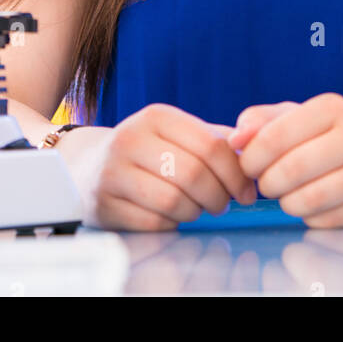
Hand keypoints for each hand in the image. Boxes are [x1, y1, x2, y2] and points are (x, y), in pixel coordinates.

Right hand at [77, 103, 258, 231]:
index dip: (236, 173)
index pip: (211, 145)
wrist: (88, 166)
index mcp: (156, 116)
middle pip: (195, 175)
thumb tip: (253, 151)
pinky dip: (172, 225)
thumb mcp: (177, 133)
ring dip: (196, 212)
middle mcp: (131, 138)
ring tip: (197, 207)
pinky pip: (155, 223)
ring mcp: (114, 172)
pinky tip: (172, 215)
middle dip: (219, 196)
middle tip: (223, 203)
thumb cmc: (148, 151)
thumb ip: (215, 139)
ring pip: (175, 202)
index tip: (246, 191)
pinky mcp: (105, 204)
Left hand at [226, 94, 342, 227]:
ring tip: (285, 195)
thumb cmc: (335, 135)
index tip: (247, 166)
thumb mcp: (301, 116)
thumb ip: (262, 121)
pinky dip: (309, 217)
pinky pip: (327, 220)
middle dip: (267, 183)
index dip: (251, 157)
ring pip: (309, 200)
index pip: (275, 136)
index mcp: (333, 107)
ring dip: (286, 203)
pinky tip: (312, 205)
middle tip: (265, 184)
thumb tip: (234, 139)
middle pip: (291, 170)